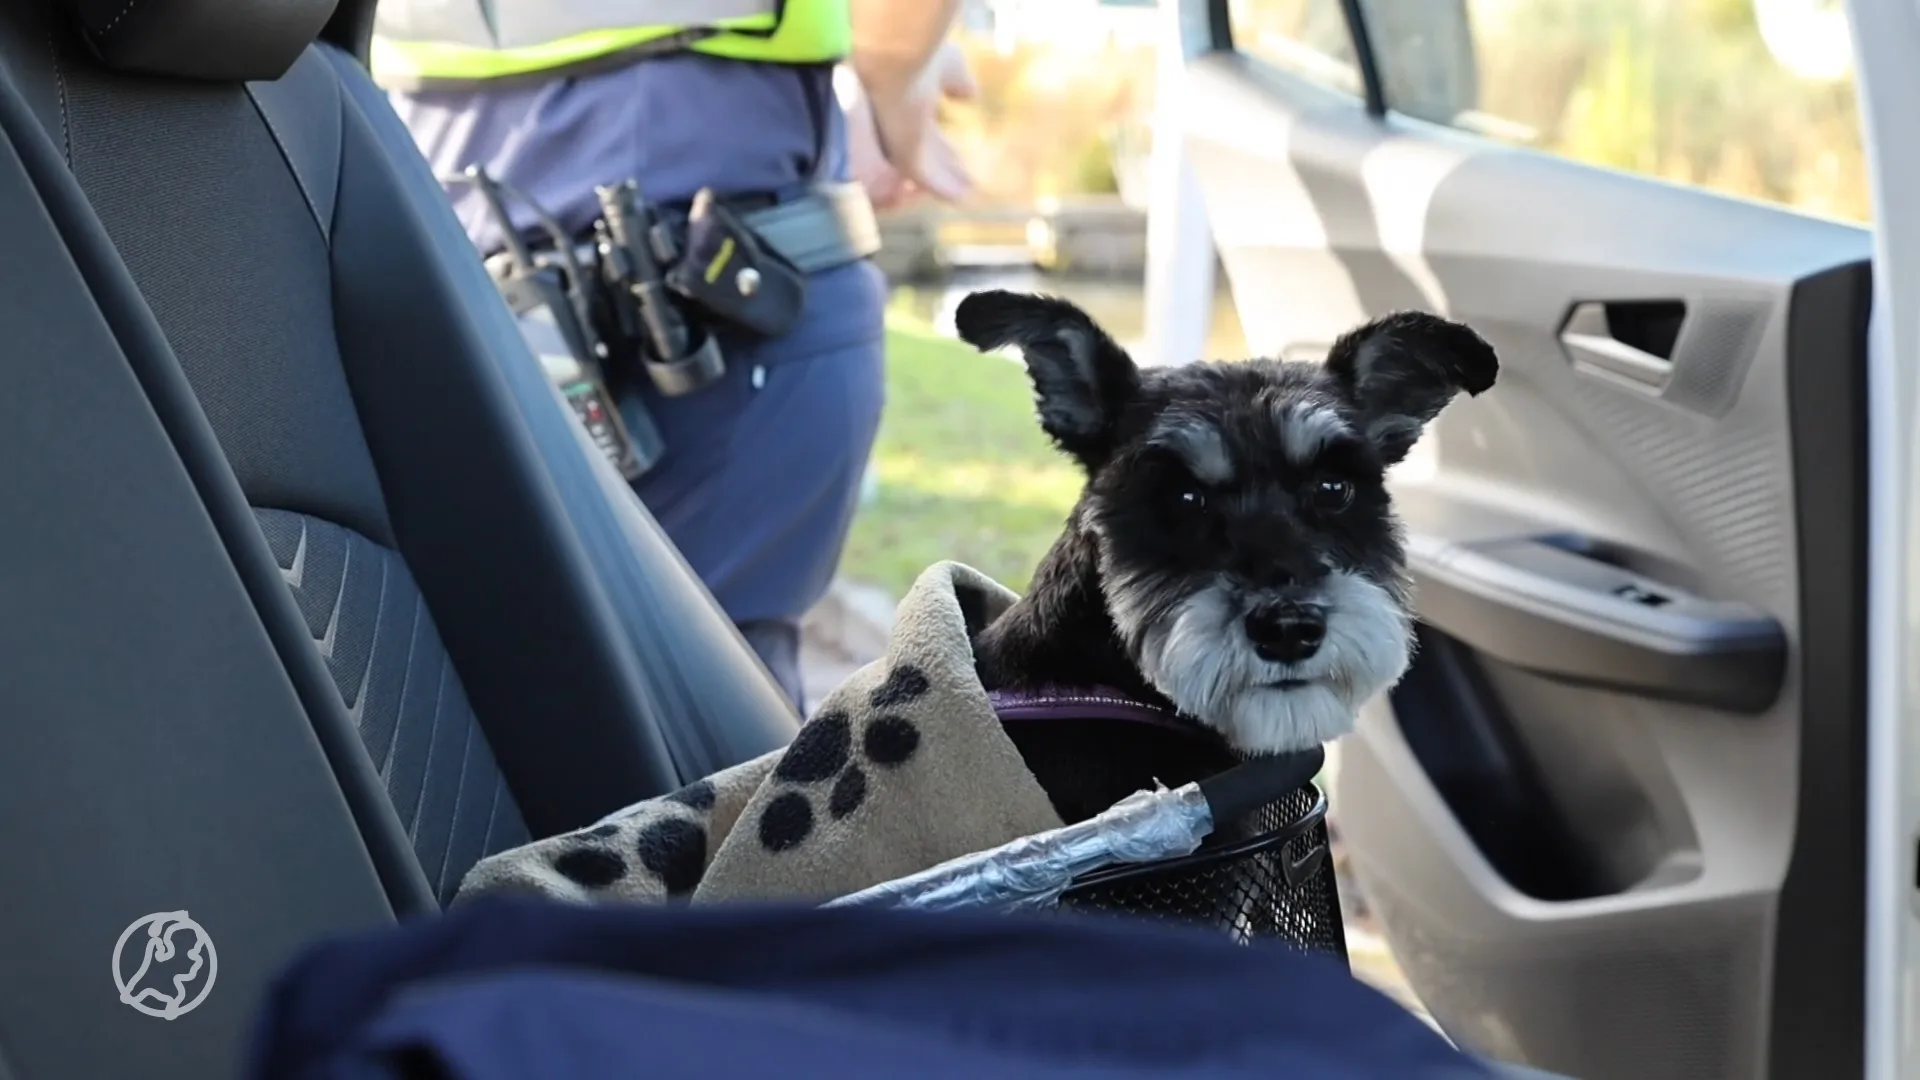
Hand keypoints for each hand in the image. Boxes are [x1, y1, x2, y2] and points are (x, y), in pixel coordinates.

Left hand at [850, 39, 976, 204]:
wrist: (894, 57)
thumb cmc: (917, 53)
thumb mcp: (947, 64)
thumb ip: (957, 80)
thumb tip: (971, 94)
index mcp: (908, 101)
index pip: (926, 131)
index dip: (944, 145)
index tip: (959, 156)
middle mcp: (901, 126)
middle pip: (926, 153)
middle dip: (945, 166)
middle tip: (965, 181)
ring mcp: (901, 142)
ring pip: (924, 170)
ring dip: (945, 182)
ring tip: (965, 194)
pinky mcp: (906, 155)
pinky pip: (926, 178)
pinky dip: (942, 188)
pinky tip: (960, 196)